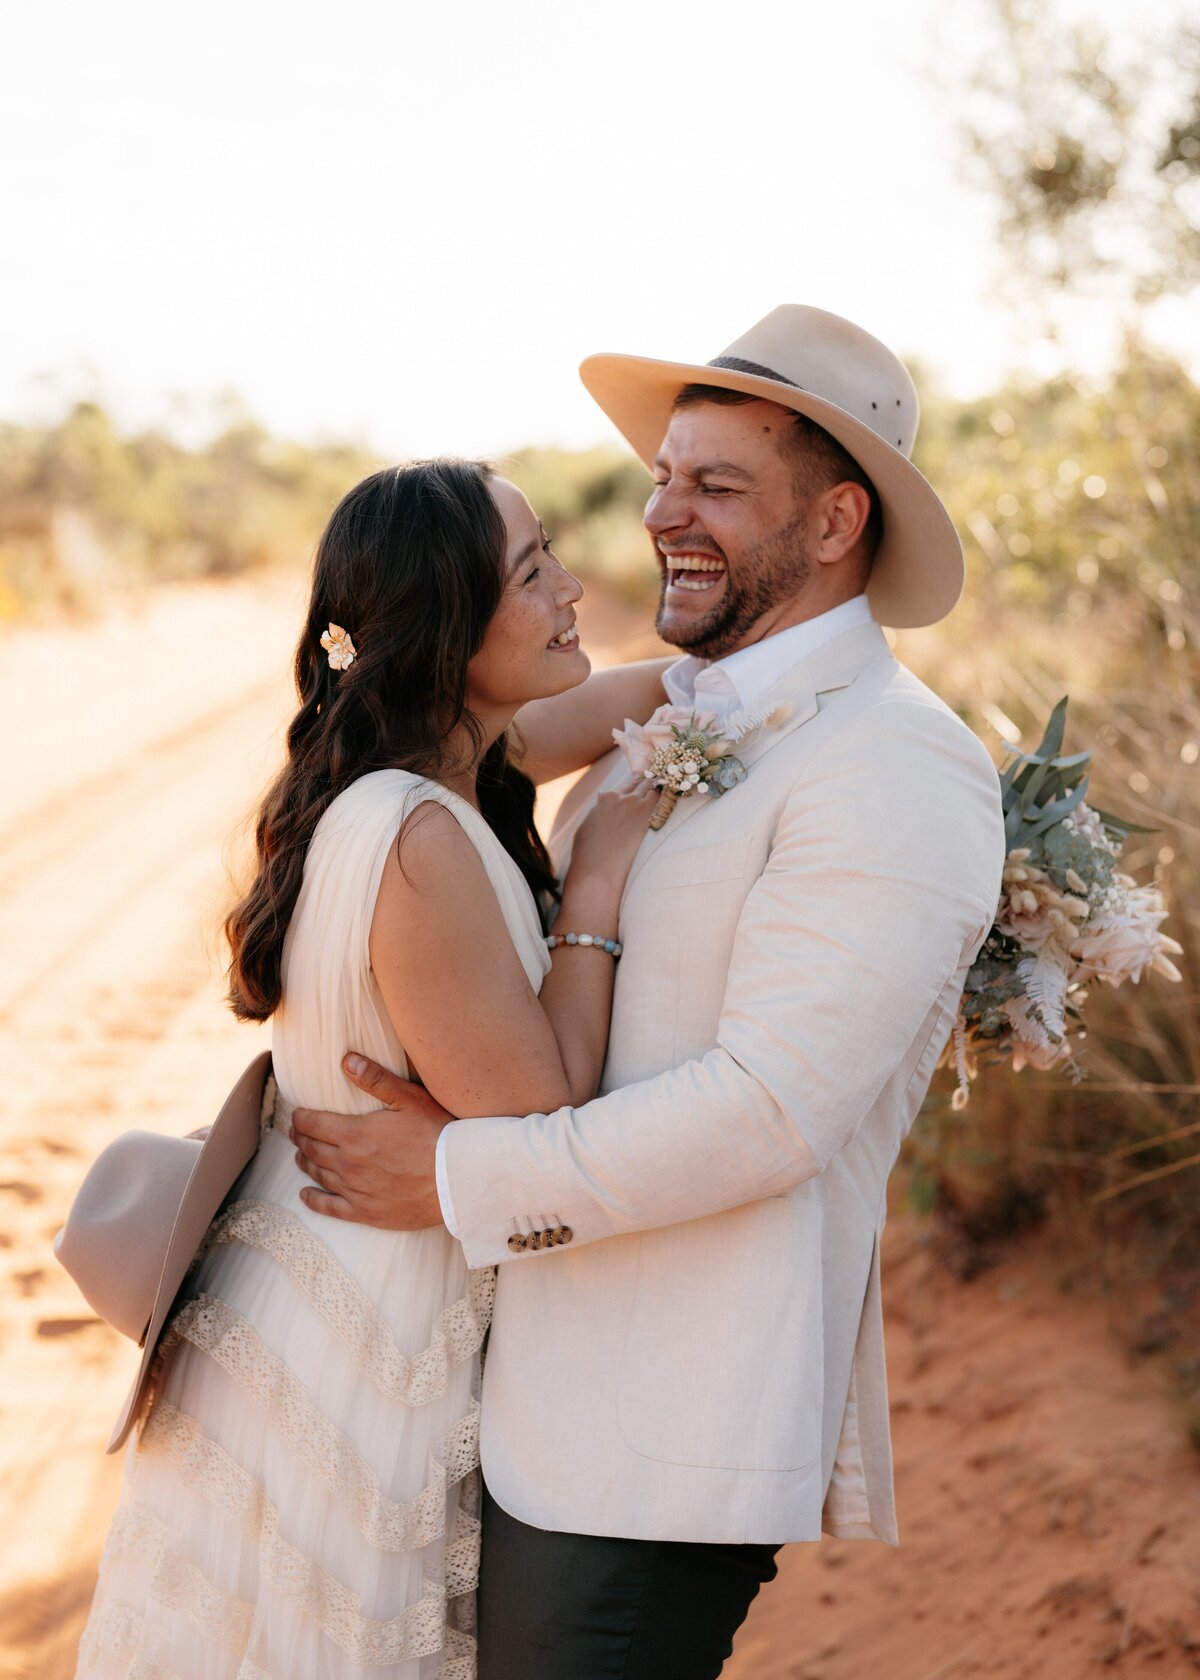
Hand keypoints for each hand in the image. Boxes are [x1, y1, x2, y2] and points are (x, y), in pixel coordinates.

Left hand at [291, 1054, 454, 1228]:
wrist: (457, 1180)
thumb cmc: (438, 1134)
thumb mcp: (410, 1099)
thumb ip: (376, 1079)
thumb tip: (346, 1060)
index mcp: (355, 1134)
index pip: (314, 1124)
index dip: (302, 1118)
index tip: (297, 1115)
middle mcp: (349, 1164)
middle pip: (313, 1149)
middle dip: (301, 1138)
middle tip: (296, 1132)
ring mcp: (356, 1190)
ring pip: (319, 1175)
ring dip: (306, 1163)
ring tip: (300, 1156)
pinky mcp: (366, 1212)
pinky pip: (330, 1208)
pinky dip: (314, 1200)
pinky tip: (305, 1195)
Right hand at [567, 775, 658, 891]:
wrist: (599, 869)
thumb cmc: (588, 853)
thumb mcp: (587, 825)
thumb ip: (598, 809)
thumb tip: (601, 797)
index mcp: (607, 797)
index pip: (628, 785)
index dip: (636, 789)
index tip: (644, 793)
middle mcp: (623, 797)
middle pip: (642, 783)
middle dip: (650, 786)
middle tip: (659, 790)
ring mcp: (637, 805)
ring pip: (654, 789)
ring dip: (659, 792)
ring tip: (667, 797)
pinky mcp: (650, 817)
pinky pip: (663, 800)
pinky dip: (667, 800)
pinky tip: (671, 804)